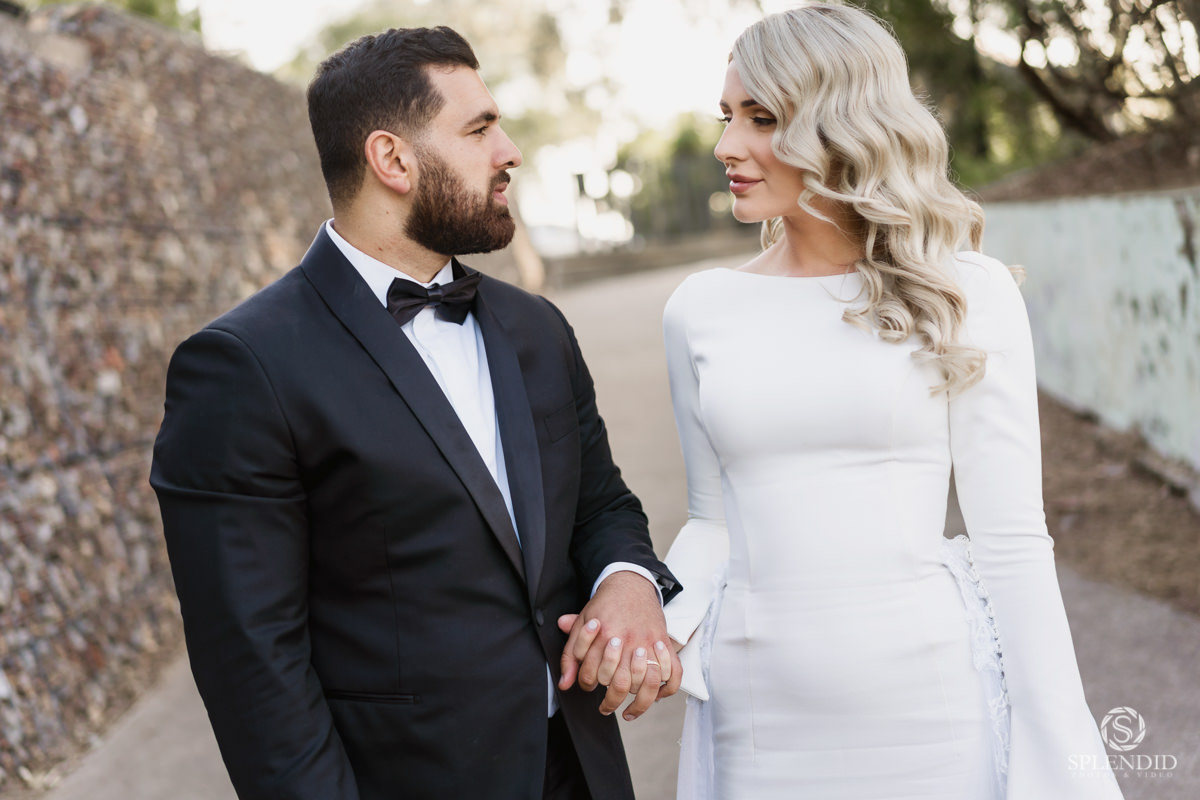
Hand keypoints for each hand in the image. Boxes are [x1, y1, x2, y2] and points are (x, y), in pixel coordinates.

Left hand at [556, 572, 681, 720]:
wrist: (630, 583)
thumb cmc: (604, 606)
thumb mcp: (580, 624)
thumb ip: (571, 654)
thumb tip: (564, 684)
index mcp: (604, 636)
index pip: (592, 675)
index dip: (587, 685)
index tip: (589, 687)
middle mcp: (627, 641)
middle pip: (620, 684)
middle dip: (611, 701)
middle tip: (607, 707)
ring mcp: (648, 642)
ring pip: (647, 683)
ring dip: (639, 702)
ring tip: (630, 710)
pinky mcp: (664, 642)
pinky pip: (673, 673)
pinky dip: (666, 689)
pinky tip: (656, 696)